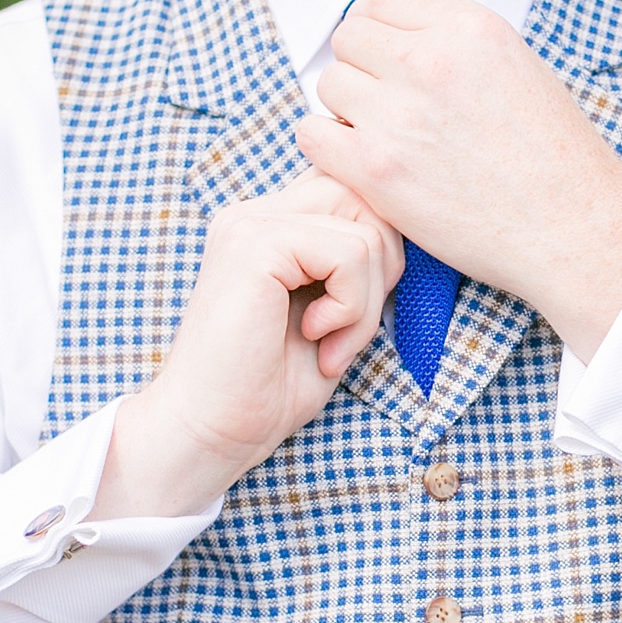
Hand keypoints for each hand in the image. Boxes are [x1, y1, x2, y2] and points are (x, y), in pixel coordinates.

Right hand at [92, 172, 403, 518]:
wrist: (212, 432)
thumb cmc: (270, 387)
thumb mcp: (331, 312)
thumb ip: (354, 263)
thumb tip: (410, 229)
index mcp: (270, 223)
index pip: (352, 190)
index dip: (380, 244)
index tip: (358, 309)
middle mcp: (255, 212)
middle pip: (365, 195)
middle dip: (384, 263)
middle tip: (353, 323)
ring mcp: (250, 223)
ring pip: (365, 227)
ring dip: (367, 298)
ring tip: (330, 341)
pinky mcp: (255, 245)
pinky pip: (349, 254)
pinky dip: (352, 307)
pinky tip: (316, 337)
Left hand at [295, 0, 621, 359]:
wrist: (573, 229)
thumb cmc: (555, 158)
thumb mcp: (519, 66)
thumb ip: (457, 44)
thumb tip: (400, 37)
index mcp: (468, 28)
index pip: (382, 0)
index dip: (374, 28)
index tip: (379, 54)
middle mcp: (429, 60)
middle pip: (348, 39)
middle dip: (359, 67)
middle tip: (382, 103)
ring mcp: (398, 114)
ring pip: (330, 85)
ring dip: (345, 110)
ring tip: (383, 138)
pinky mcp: (376, 169)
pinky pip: (312, 136)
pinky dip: (326, 147)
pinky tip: (358, 163)